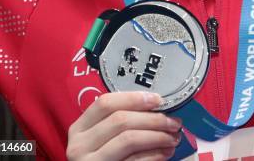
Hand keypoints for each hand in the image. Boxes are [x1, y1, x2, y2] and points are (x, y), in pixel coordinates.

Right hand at [66, 91, 181, 160]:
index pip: (105, 103)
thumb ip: (118, 124)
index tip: (158, 99)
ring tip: (173, 137)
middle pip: (120, 120)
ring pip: (128, 139)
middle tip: (174, 122)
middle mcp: (79, 144)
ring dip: (156, 136)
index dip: (133, 98)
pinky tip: (164, 153)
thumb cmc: (103, 159)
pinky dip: (153, 155)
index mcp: (79, 128)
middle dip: (152, 119)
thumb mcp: (101, 139)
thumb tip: (155, 107)